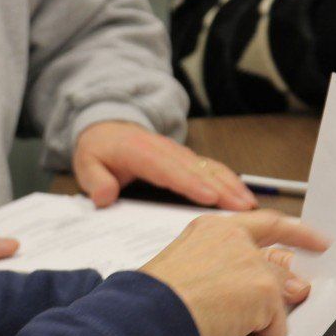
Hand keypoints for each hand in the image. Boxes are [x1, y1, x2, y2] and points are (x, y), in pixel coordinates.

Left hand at [72, 121, 256, 210]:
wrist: (106, 127)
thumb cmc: (99, 149)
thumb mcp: (87, 163)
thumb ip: (95, 180)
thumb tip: (104, 196)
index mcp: (140, 151)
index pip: (167, 169)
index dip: (190, 183)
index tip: (209, 197)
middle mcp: (164, 149)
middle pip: (196, 169)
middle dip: (221, 188)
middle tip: (242, 209)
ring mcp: (178, 153)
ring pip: (208, 167)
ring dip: (230, 184)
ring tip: (249, 204)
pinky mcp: (186, 158)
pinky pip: (210, 168)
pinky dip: (228, 180)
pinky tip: (243, 195)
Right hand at [141, 210, 328, 335]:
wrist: (147, 316)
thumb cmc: (155, 302)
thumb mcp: (193, 276)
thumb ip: (237, 276)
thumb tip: (294, 287)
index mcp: (213, 229)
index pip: (264, 224)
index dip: (294, 232)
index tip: (319, 241)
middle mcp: (236, 239)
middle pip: (278, 267)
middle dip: (282, 295)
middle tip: (285, 305)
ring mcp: (253, 264)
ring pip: (275, 304)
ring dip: (252, 330)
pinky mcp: (265, 292)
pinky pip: (275, 331)